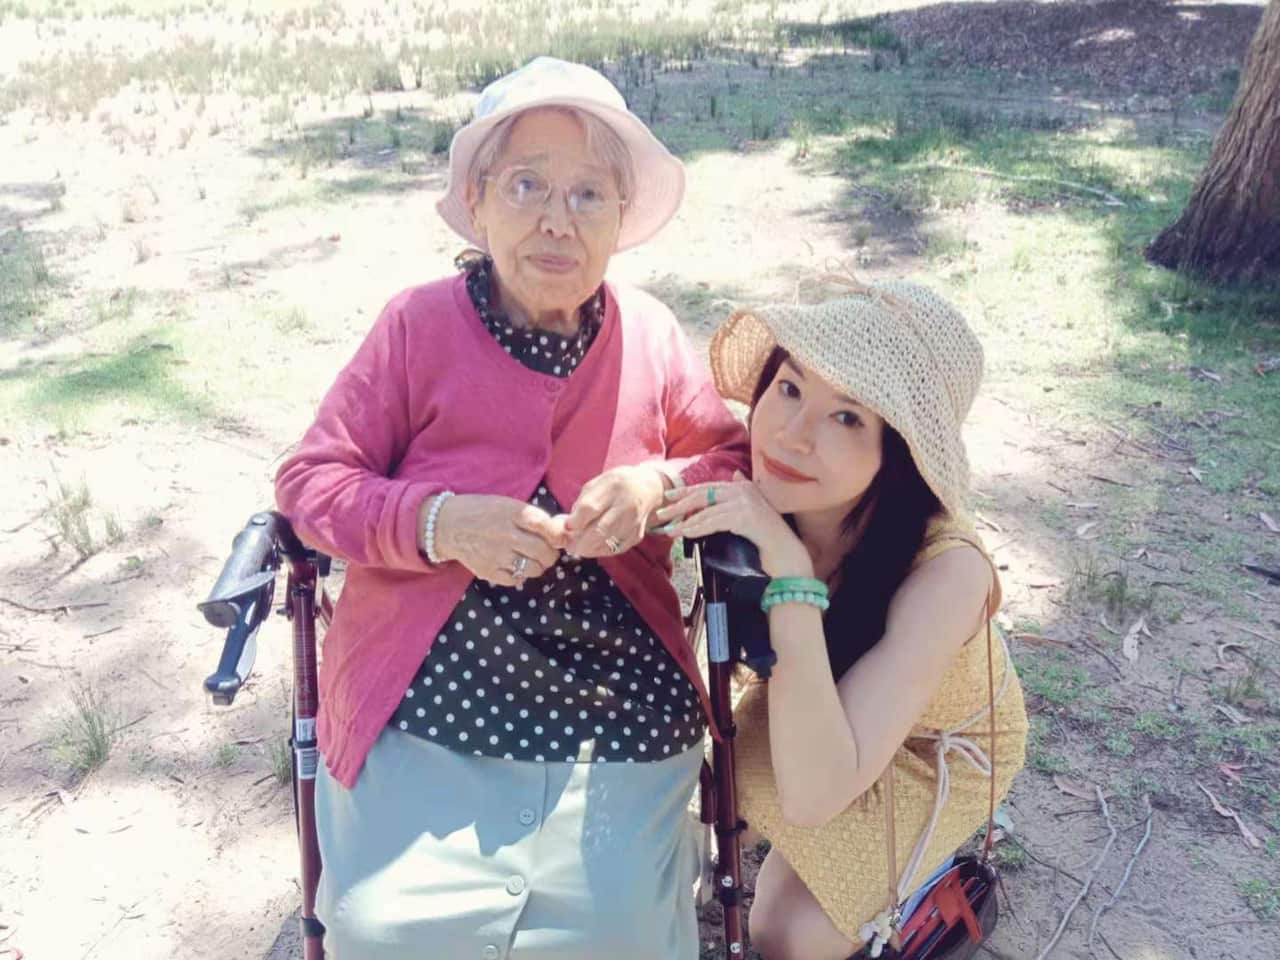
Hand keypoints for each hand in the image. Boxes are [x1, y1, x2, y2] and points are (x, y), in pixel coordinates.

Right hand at [431, 494, 565, 586]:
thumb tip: (562, 532)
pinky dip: (519, 575)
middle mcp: (507, 534)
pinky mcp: (488, 571)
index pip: (549, 528)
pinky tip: (513, 565)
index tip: (558, 539)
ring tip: (531, 559)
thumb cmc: (483, 512)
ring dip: (538, 566)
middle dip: (550, 554)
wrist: (447, 524)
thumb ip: (534, 518)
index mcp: (514, 513)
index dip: (559, 537)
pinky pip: (516, 580)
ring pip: (534, 569)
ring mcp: (497, 555)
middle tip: (546, 552)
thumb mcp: (508, 505)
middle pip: (545, 552)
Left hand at [563, 464, 666, 558]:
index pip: (590, 508)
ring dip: (588, 549)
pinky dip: (601, 550)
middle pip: (599, 530)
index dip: (575, 521)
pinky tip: (593, 547)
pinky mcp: (637, 536)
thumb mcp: (597, 484)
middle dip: (580, 542)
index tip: (566, 527)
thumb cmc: (616, 485)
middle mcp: (626, 506)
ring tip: (578, 547)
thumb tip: (568, 526)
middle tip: (569, 546)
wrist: (647, 488)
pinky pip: (615, 549)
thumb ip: (582, 503)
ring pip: (607, 543)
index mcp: (613, 487)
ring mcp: (633, 523)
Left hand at [650, 472, 812, 577]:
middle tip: (661, 514)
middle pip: (703, 495)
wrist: (786, 553)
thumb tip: (735, 474)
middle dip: (680, 505)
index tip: (668, 497)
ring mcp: (745, 503)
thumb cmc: (768, 537)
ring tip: (670, 530)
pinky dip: (699, 528)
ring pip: (707, 511)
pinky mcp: (745, 517)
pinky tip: (687, 533)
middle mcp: (743, 490)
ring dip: (686, 522)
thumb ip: (745, 491)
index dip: (686, 492)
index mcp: (743, 487)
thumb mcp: (755, 510)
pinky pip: (715, 522)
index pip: (708, 487)